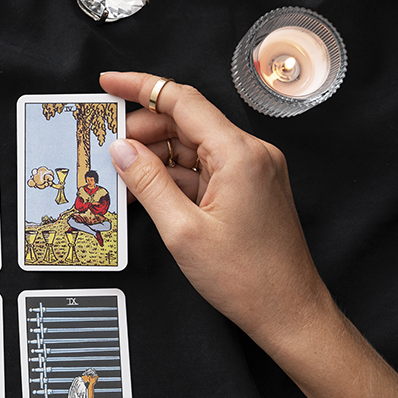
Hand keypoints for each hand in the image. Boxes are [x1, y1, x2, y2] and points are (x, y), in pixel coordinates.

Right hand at [99, 72, 333, 352]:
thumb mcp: (182, 231)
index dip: (140, 87)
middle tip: (107, 146)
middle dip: (143, 129)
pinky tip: (147, 189)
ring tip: (122, 173)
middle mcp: (250, 154)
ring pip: (192, 145)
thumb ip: (147, 183)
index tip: (109, 84)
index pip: (182, 100)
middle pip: (186, 121)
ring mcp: (251, 171)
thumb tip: (121, 150)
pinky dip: (173, 174)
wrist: (289, 313)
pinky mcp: (249, 188)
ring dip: (156, 154)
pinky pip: (203, 168)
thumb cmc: (247, 279)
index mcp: (239, 154)